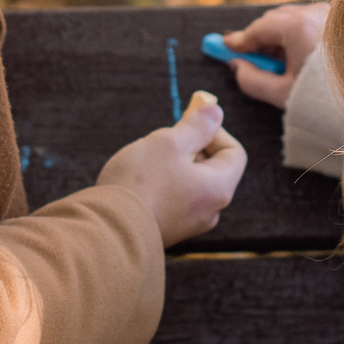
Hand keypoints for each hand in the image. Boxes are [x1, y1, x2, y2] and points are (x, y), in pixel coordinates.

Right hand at [97, 91, 247, 245]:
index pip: (234, 153)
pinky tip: (137, 183)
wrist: (108, 231)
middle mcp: (210, 211)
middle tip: (164, 139)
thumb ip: (196, 126)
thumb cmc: (140, 183)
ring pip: (190, 183)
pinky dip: (162, 185)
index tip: (189, 123)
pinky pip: (174, 200)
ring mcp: (189, 224)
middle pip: (212, 168)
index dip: (215, 132)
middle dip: (191, 148)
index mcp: (218, 189)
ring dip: (174, 166)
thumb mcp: (169, 143)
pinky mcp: (168, 231)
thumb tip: (215, 113)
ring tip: (146, 162)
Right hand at [221, 3, 331, 109]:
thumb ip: (252, 80)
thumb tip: (236, 66)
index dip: (239, 40)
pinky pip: (311, 22)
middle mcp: (315, 13)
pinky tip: (299, 58)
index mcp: (298, 27)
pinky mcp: (341, 21)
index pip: (259, 28)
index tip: (224, 47)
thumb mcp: (282, 94)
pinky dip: (298, 35)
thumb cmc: (326, 99)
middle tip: (249, 59)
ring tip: (279, 64)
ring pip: (292, 19)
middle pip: (274, 20)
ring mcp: (330, 14)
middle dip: (259, 39)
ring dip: (279, 37)